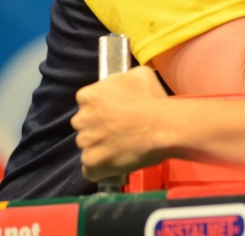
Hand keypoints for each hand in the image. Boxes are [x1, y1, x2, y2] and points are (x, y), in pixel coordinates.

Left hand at [73, 66, 169, 181]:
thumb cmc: (152, 99)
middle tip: (119, 129)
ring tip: (121, 147)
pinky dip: (101, 168)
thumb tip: (117, 86)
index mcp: (88, 96)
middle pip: (85, 125)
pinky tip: (115, 163)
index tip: (115, 111)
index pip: (87, 102)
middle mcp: (81, 119)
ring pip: (88, 146)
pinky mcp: (92, 163)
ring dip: (100, 147)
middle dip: (97, 127)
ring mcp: (85, 143)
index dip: (102, 107)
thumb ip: (119, 80)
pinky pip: (91, 168)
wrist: (164, 127)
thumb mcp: (138, 74)